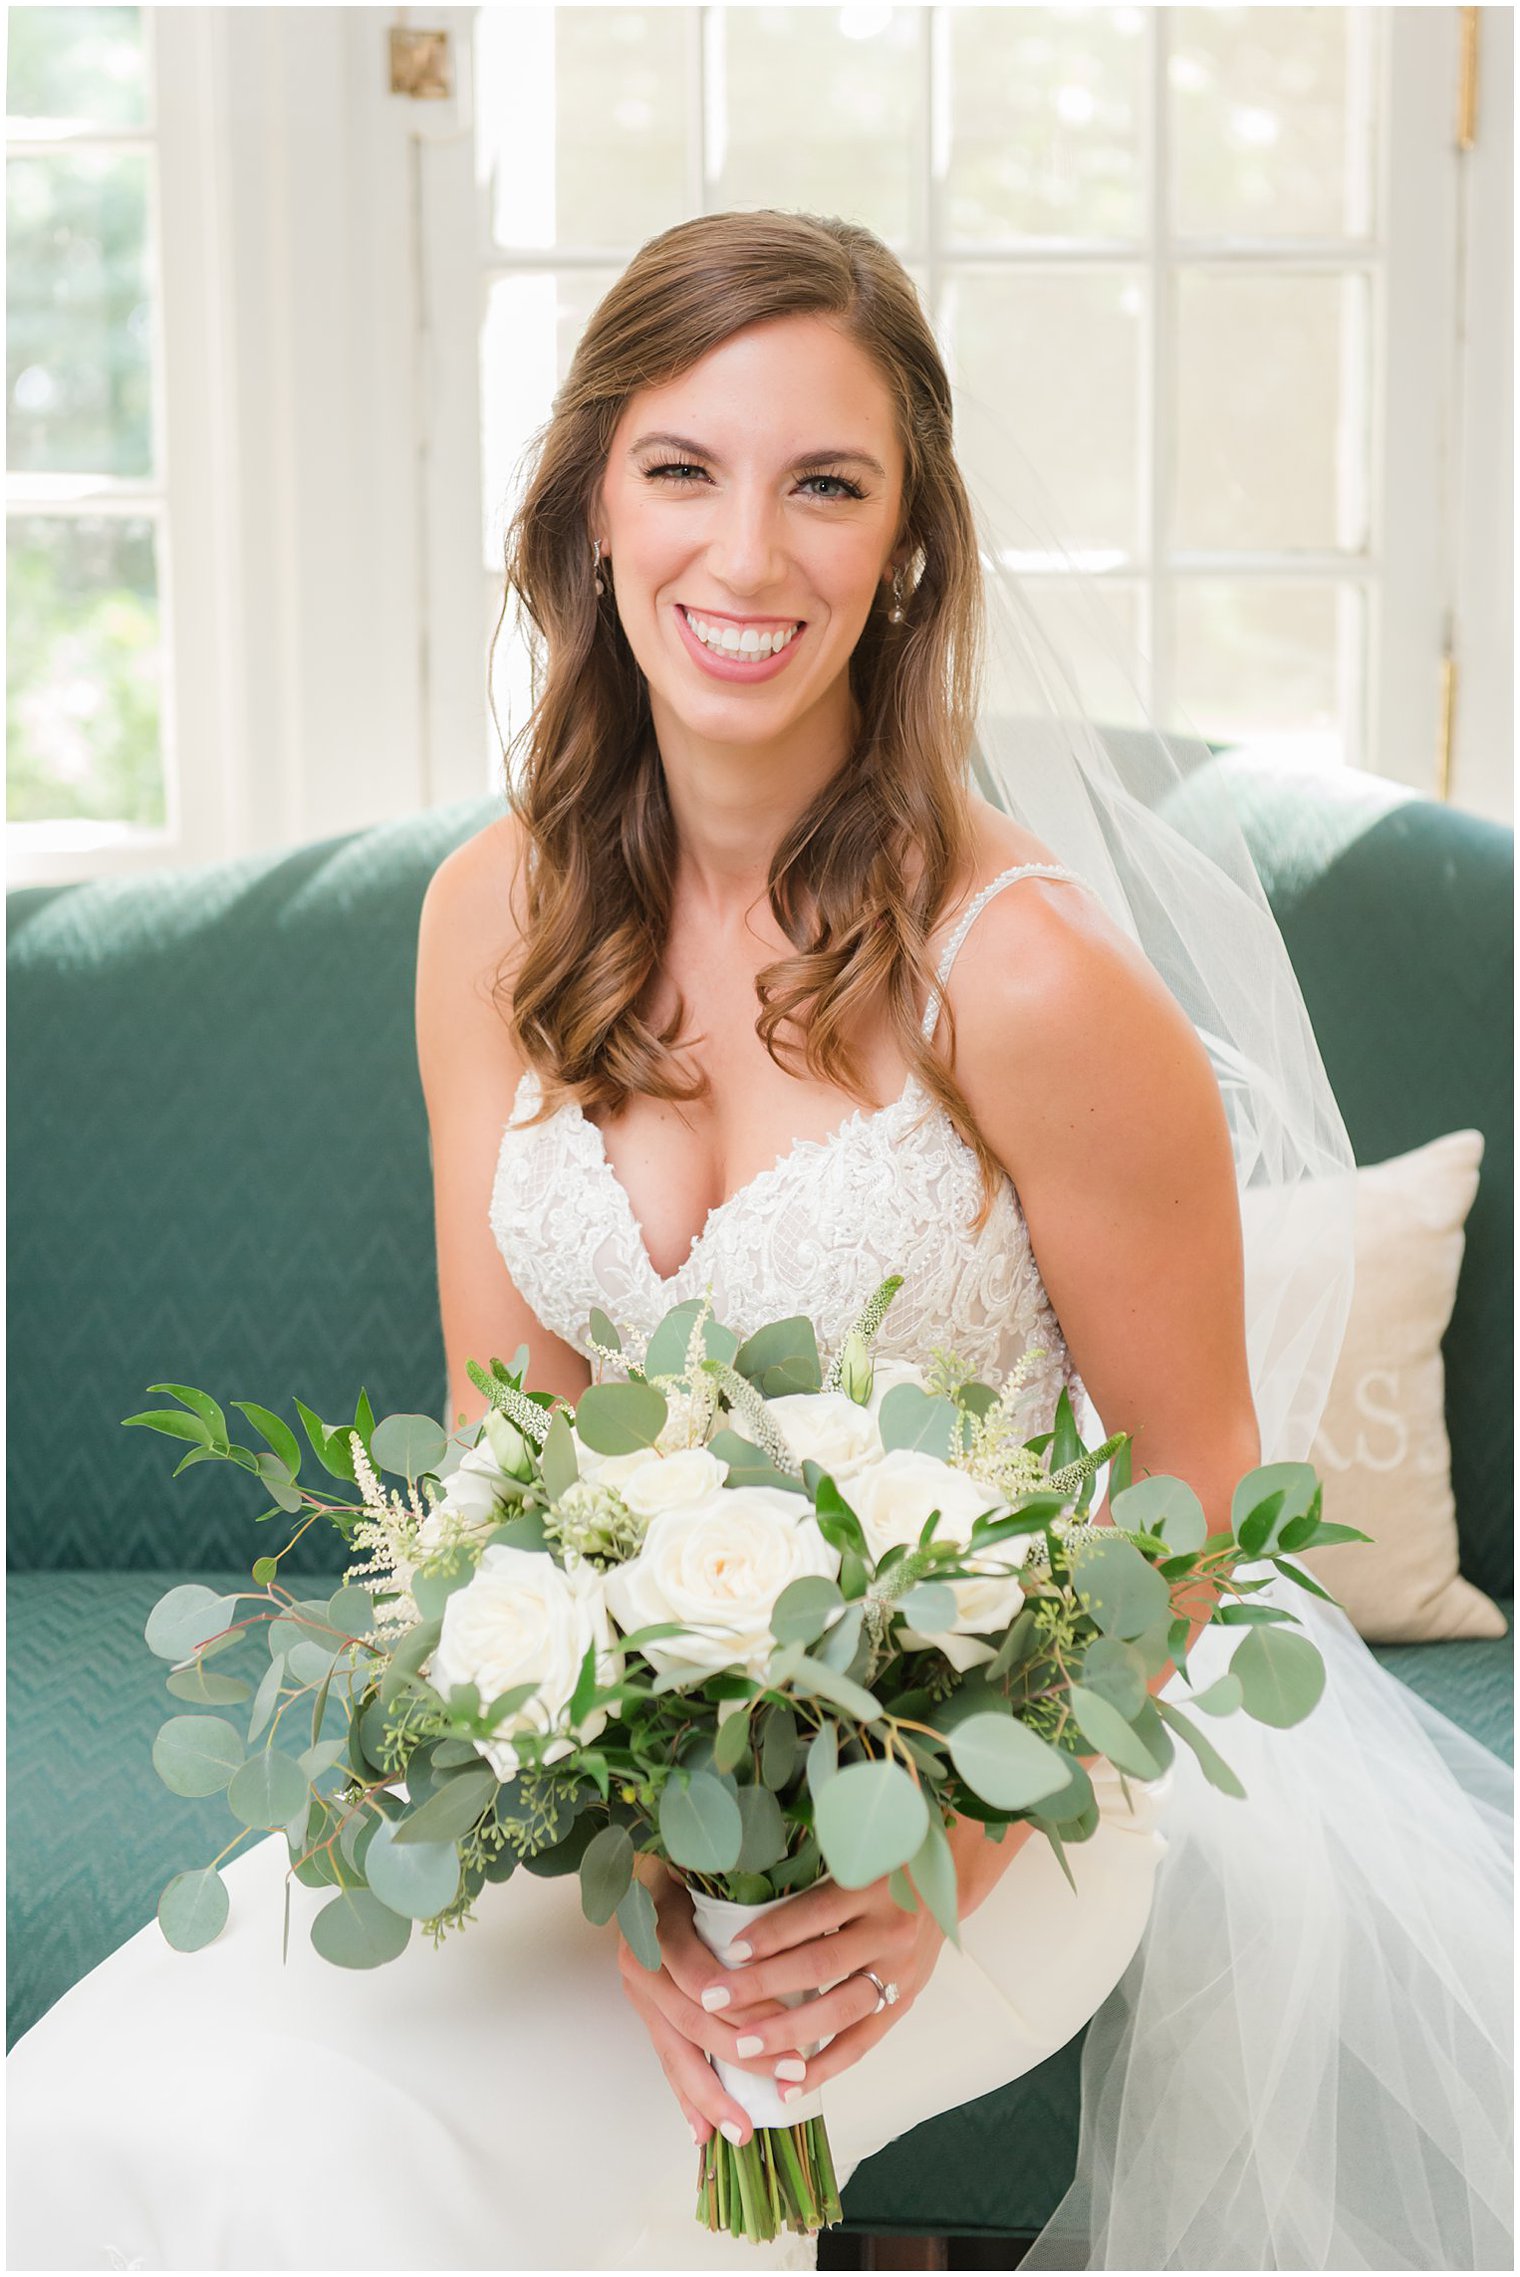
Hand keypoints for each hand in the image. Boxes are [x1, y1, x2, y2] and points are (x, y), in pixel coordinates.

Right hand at [614, 1859, 803, 2148]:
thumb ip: (747, 1895)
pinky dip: (685, 2096)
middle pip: (695, 2020)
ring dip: (714, 2092)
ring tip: (744, 2129)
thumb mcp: (711, 1870)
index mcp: (658, 1924)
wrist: (641, 1865)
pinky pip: (665, 2059)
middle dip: (744, 2054)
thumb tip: (815, 1923)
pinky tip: (701, 2134)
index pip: (702, 1977)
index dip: (746, 2002)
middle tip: (792, 2074)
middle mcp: (640, 1962)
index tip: (791, 2024)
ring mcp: (639, 1992)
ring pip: (678, 2050)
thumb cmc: (690, 1864)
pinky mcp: (645, 2013)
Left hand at [691, 1871, 945, 2098]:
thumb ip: (808, 1880)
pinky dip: (826, 2066)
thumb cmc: (880, 1866)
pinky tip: (790, 2085)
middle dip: (763, 1986)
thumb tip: (737, 1901)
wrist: (942, 1883)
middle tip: (715, 2000)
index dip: (772, 1932)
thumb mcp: (852, 1858)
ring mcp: (901, 1970)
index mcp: (872, 1886)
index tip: (729, 1950)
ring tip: (743, 2047)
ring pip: (840, 2009)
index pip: (815, 1913)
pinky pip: (863, 2042)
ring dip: (788, 2032)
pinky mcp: (905, 2000)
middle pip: (820, 1964)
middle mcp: (890, 1929)